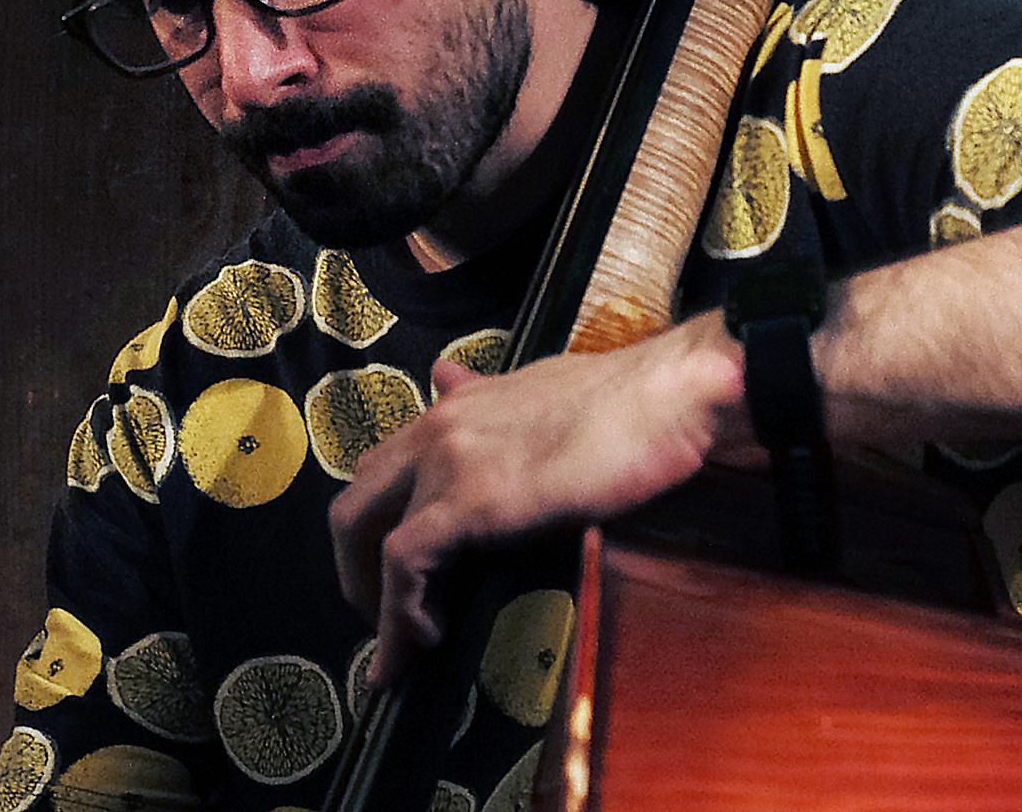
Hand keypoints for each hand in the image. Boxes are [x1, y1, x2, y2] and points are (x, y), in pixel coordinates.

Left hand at [328, 311, 747, 686]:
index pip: (384, 467)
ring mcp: (449, 461)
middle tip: (384, 615)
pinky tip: (421, 642)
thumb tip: (445, 375)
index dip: (375, 524)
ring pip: (363, 531)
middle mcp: (437, 427)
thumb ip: (484, 394)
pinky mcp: (472, 499)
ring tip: (398, 645)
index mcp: (454, 406)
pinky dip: (399, 611)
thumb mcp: (536, 387)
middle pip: (356, 501)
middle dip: (355, 565)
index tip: (389, 574)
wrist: (666, 395)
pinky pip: (406, 562)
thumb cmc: (625, 399)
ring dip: (371, 597)